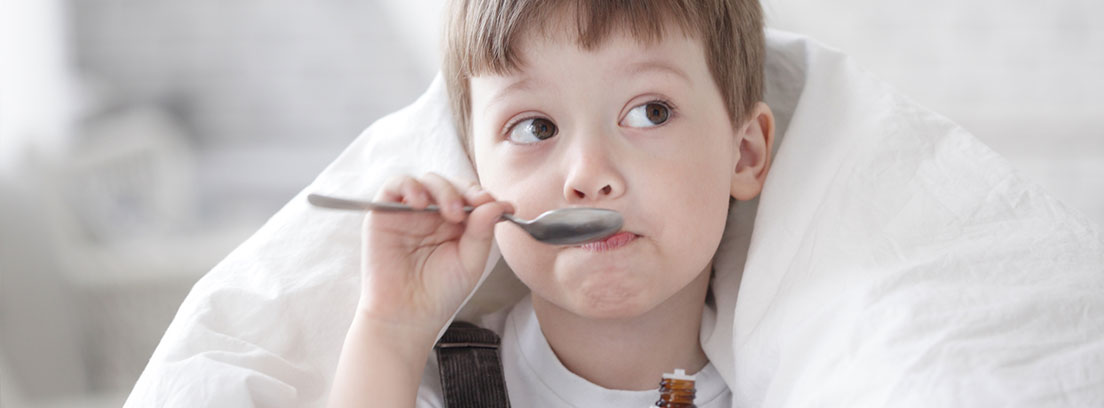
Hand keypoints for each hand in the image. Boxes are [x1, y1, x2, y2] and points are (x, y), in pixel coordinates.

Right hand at [356, 172, 513, 340]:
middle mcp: (433, 215)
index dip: (483, 196)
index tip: (499, 204)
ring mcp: (409, 212)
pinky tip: (421, 203)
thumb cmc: (439, 293)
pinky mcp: (384, 213)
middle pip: (451, 183)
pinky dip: (409, 186)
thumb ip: (482, 232)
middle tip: (475, 205)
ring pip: (427, 180)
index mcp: (457, 224)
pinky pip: (395, 185)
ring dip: (443, 189)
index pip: (471, 196)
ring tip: (451, 212)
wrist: (407, 316)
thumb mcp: (470, 262)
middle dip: (466, 190)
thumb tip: (497, 203)